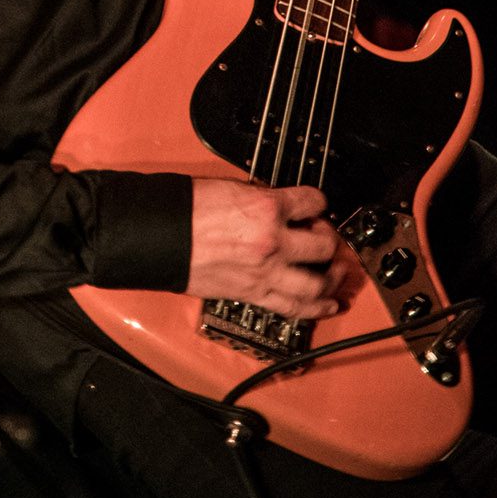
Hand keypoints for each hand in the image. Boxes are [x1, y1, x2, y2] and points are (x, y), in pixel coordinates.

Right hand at [187, 179, 352, 318]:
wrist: (160, 235)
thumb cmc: (185, 209)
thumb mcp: (230, 188)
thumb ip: (260, 198)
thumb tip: (275, 205)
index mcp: (267, 207)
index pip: (313, 201)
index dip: (318, 201)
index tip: (317, 205)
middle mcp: (272, 241)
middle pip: (323, 245)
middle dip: (329, 239)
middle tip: (325, 236)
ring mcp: (265, 272)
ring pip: (317, 283)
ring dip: (331, 278)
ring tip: (336, 273)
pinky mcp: (253, 293)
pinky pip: (293, 307)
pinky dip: (316, 309)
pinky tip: (329, 306)